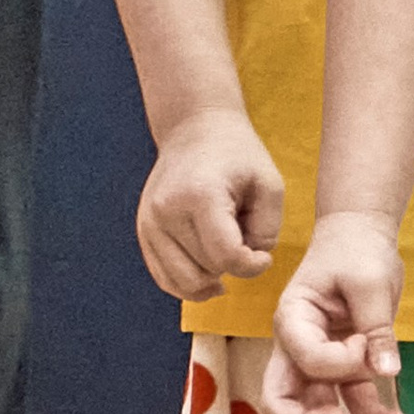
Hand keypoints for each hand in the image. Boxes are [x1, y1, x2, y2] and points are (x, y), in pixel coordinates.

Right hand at [135, 107, 284, 302]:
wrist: (194, 129)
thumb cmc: (237, 156)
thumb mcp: (269, 184)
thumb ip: (268, 229)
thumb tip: (248, 263)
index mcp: (200, 196)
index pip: (226, 255)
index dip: (253, 265)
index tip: (264, 255)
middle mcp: (166, 212)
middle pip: (205, 270)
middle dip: (232, 266)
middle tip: (244, 240)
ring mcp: (149, 224)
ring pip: (183, 282)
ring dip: (211, 278)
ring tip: (225, 252)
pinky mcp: (143, 232)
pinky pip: (164, 278)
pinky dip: (189, 284)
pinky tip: (209, 273)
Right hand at [264, 212, 407, 413]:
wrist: (361, 235)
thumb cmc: (357, 250)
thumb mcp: (370, 283)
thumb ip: (377, 329)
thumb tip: (386, 373)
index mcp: (292, 320)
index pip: (306, 360)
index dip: (339, 362)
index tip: (365, 339)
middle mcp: (296, 347)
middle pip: (289, 404)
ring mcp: (318, 360)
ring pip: (321, 409)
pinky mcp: (343, 365)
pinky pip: (350, 400)